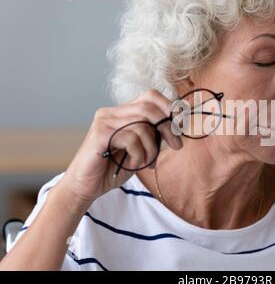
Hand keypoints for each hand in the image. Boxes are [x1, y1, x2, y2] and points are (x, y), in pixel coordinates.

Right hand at [62, 89, 182, 203]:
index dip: (169, 107)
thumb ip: (153, 135)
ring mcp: (104, 122)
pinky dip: (139, 155)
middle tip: (176, 145)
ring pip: (143, 126)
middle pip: (149, 108)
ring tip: (146, 162)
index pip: (150, 97)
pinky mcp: (100, 135)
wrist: (85, 187)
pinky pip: (132, 139)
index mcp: (121, 113)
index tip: (181, 125)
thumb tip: (177, 125)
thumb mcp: (140, 149)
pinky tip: (133, 164)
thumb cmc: (112, 168)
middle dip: (168, 127)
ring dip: (152, 148)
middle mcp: (111, 113)